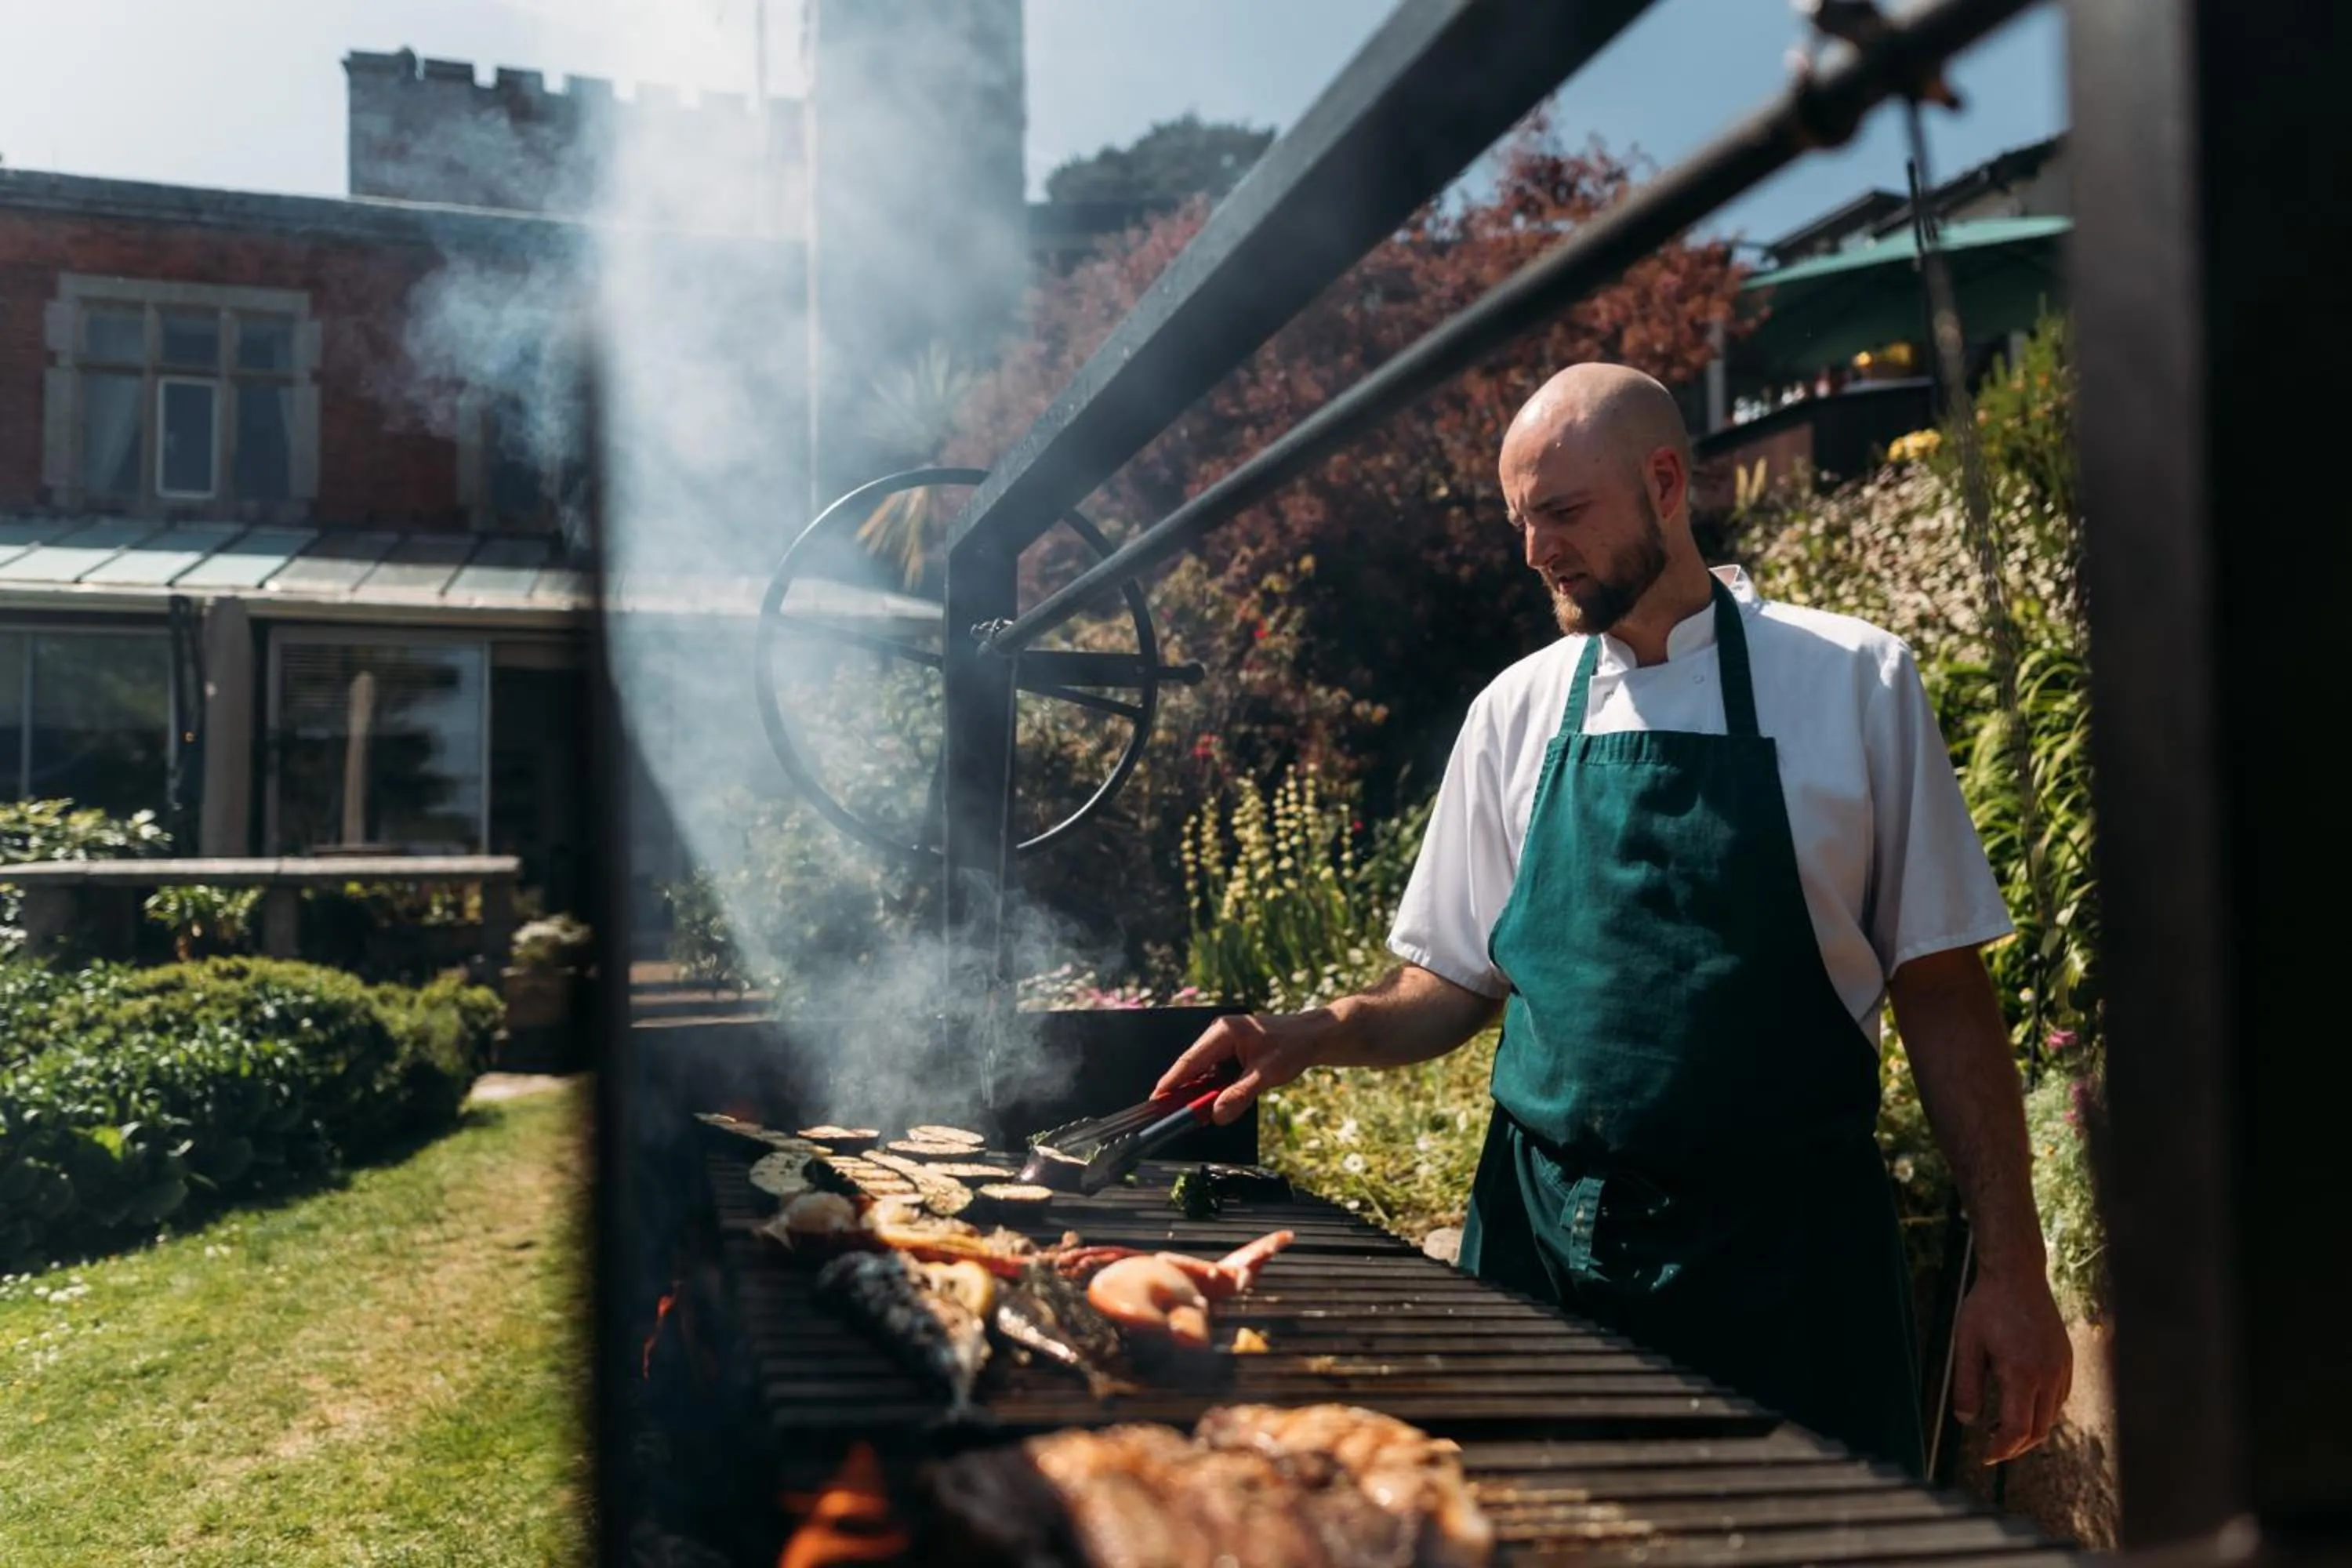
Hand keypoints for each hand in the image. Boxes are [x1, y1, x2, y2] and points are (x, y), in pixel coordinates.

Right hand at [1153, 1010, 1339, 1123]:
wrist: (1311, 1036)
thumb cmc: (1292, 1046)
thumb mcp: (1267, 1073)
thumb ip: (1240, 1094)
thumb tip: (1218, 1114)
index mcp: (1224, 1032)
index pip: (1190, 1060)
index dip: (1172, 1081)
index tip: (1157, 1099)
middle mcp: (1220, 1033)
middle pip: (1192, 1065)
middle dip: (1183, 1089)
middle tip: (1169, 1112)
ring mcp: (1224, 1041)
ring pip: (1203, 1070)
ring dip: (1199, 1090)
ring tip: (1192, 1111)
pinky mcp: (1230, 1051)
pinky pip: (1214, 1071)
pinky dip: (1212, 1087)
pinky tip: (1213, 1102)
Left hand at [1950, 1264, 2073, 1462]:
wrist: (2017, 1275)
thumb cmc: (1987, 1306)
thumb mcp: (1966, 1344)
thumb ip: (1966, 1385)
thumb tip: (1967, 1422)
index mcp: (2021, 1373)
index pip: (2018, 1429)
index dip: (2002, 1449)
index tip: (1986, 1455)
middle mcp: (2048, 1374)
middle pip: (2039, 1430)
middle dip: (2016, 1446)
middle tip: (1993, 1449)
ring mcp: (2062, 1367)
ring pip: (2052, 1416)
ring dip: (2031, 1430)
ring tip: (2003, 1428)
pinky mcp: (2067, 1359)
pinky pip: (2060, 1398)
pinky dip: (2044, 1411)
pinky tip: (2023, 1405)